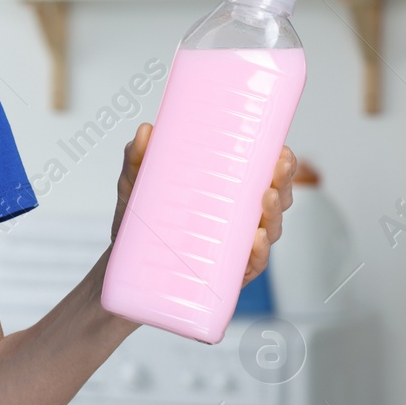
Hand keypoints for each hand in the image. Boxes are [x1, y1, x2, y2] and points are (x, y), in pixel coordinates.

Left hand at [111, 122, 297, 288]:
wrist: (122, 264)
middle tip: (278, 168)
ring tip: (268, 197)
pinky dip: (257, 252)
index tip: (283, 150)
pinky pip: (249, 264)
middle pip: (275, 202)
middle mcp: (237, 220)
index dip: (280, 165)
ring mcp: (234, 247)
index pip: (263, 178)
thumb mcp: (136, 184)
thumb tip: (146, 131)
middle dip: (283, 184)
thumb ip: (139, 158)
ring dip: (273, 213)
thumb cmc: (140, 222)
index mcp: (227, 194)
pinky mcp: (225, 273)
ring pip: (268, 230)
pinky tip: (255, 238)